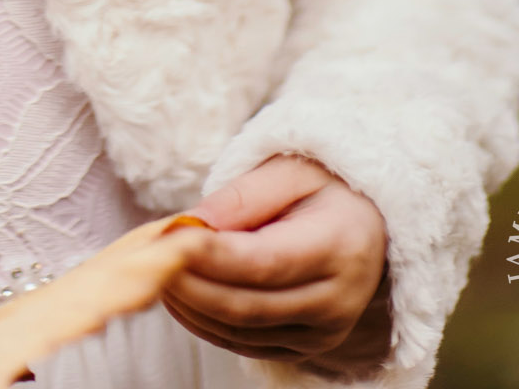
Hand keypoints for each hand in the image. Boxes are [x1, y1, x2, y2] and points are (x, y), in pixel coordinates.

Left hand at [162, 156, 390, 369]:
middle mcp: (335, 301)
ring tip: (154, 269)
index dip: (211, 256)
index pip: (264, 261)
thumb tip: (194, 223)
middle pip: (246, 305)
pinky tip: (179, 292)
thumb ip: (244, 195)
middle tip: (145, 255)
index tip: (166, 237)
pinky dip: (204, 321)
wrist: (372, 225)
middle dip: (188, 283)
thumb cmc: (329, 187)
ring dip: (189, 305)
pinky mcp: (305, 348)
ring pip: (240, 330)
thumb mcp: (293, 169)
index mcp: (339, 248)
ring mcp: (322, 333)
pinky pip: (244, 343)